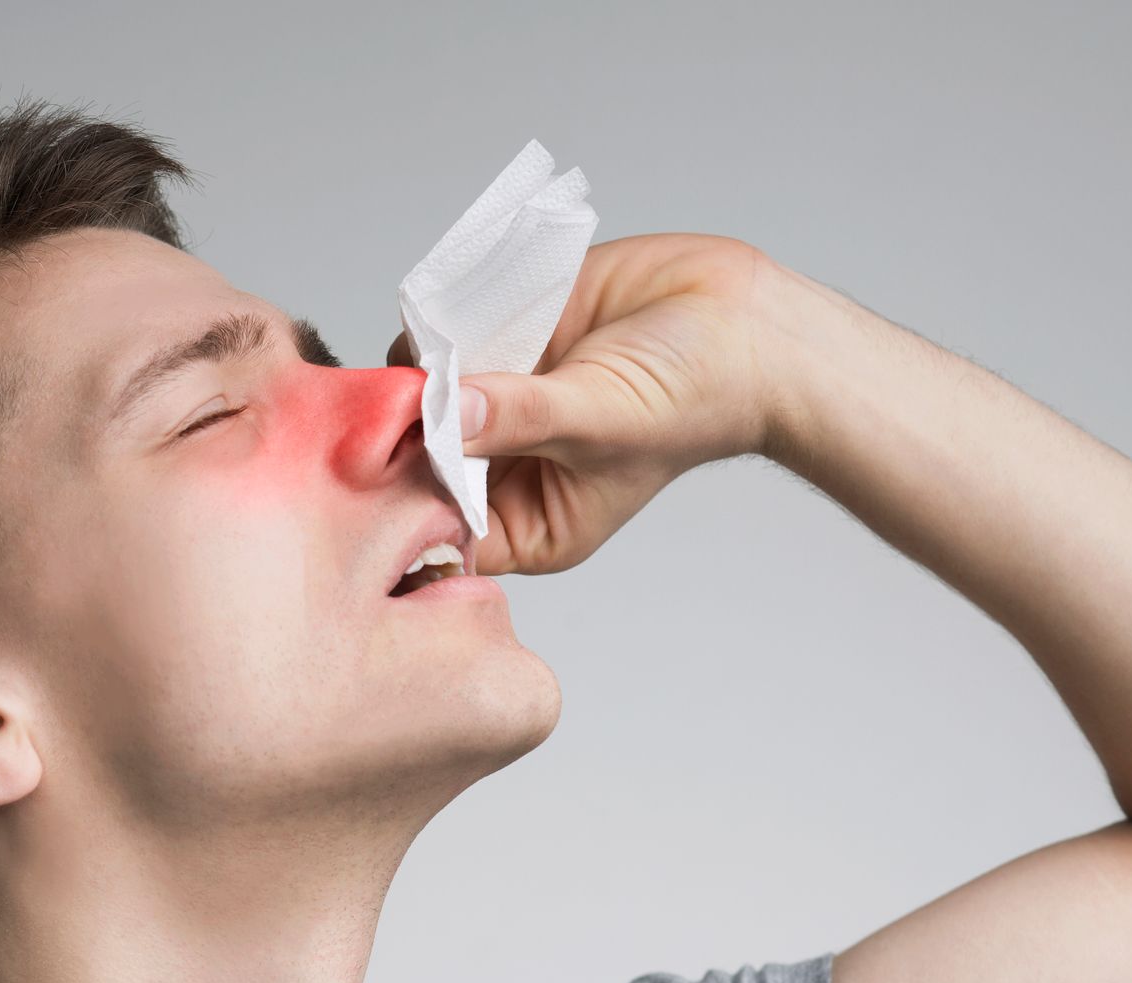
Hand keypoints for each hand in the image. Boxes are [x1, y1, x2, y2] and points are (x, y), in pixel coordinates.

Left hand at [387, 233, 822, 575]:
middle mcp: (504, 465)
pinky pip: (445, 331)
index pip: (440, 523)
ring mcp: (498, 397)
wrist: (741, 321)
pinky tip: (446, 309)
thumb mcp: (600, 421)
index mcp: (528, 519)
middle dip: (405, 424)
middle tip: (405, 387)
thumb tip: (443, 412)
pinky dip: (438, 319)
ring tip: (436, 341)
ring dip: (420, 362)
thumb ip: (520, 418)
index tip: (390, 453)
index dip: (406, 496)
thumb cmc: (693, 398)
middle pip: (418, 454)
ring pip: (424, 387)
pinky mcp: (503, 336)